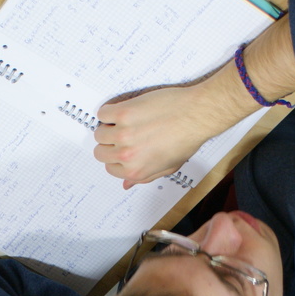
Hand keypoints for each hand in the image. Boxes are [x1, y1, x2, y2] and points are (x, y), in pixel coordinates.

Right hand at [94, 77, 247, 187]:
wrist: (195, 115)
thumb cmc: (187, 139)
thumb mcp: (168, 167)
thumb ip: (145, 177)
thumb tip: (127, 184)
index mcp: (136, 170)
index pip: (110, 168)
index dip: (116, 158)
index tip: (121, 149)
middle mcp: (127, 154)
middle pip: (100, 152)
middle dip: (109, 144)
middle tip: (121, 136)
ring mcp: (123, 133)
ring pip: (99, 133)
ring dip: (108, 127)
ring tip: (123, 123)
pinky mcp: (123, 112)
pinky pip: (103, 113)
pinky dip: (109, 112)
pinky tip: (123, 111)